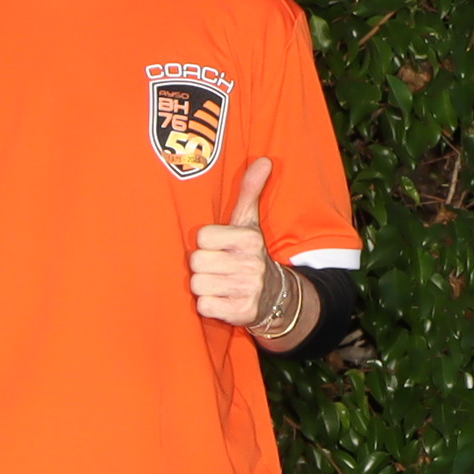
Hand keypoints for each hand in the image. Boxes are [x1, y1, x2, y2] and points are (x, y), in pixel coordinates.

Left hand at [188, 159, 278, 328]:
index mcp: (249, 239)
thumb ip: (250, 192)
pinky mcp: (241, 312)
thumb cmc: (250, 254)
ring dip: (204, 286)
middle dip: (203, 266)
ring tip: (220, 283)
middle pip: (196, 262)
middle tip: (218, 267)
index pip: (202, 237)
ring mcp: (247, 289)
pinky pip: (204, 306)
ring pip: (197, 285)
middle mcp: (250, 263)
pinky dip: (209, 305)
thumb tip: (264, 160)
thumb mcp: (250, 223)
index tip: (220, 248)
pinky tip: (222, 299)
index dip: (206, 244)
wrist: (277, 296)